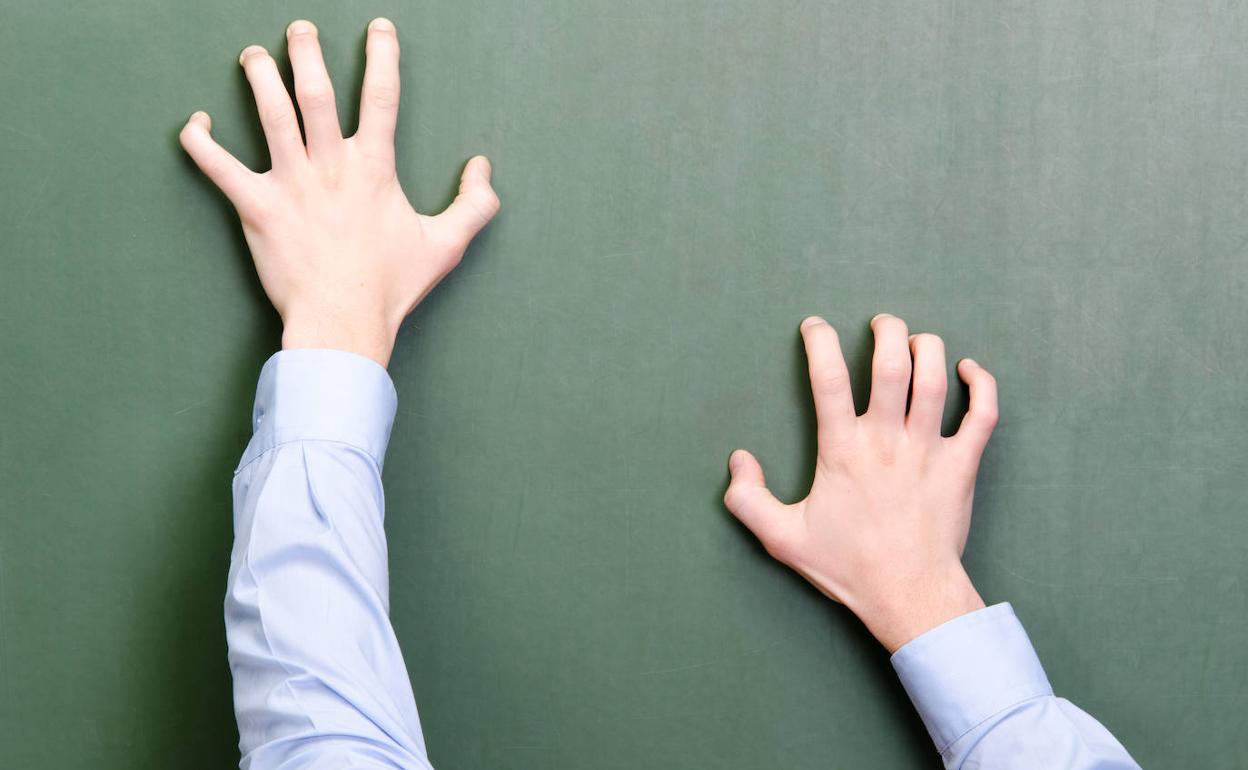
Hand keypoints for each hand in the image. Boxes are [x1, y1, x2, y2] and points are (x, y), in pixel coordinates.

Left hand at [179, 18, 499, 366]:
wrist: (343, 322)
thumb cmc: (391, 288)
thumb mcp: (447, 246)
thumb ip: (474, 205)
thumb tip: (483, 169)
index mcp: (373, 170)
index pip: (381, 98)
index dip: (382, 57)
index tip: (378, 28)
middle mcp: (330, 166)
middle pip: (315, 92)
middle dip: (306, 52)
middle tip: (300, 29)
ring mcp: (290, 184)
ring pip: (270, 114)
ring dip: (260, 78)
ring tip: (253, 56)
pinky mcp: (256, 208)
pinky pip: (218, 167)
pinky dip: (200, 141)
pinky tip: (195, 122)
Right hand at [724, 314, 998, 651]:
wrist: (910, 597)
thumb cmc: (848, 567)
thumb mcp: (782, 539)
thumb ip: (749, 499)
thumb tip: (739, 459)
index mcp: (842, 451)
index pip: (828, 379)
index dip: (819, 342)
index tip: (814, 326)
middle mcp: (887, 441)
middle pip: (892, 364)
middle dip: (886, 331)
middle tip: (879, 323)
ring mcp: (930, 451)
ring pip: (935, 379)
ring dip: (928, 347)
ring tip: (916, 339)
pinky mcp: (963, 465)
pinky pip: (983, 414)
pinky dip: (982, 384)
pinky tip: (970, 370)